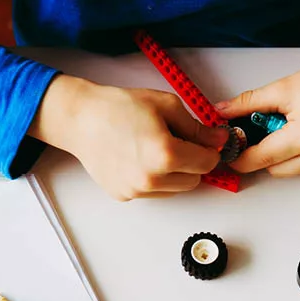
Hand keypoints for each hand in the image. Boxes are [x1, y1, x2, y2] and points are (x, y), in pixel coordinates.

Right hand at [30, 75, 228, 199]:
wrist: (80, 119)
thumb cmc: (119, 107)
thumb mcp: (166, 105)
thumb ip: (197, 127)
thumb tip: (219, 140)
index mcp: (165, 155)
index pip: (208, 163)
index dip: (209, 149)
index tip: (205, 141)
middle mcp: (152, 179)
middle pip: (194, 180)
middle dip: (193, 163)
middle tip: (178, 142)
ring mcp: (137, 191)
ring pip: (176, 189)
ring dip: (175, 173)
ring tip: (155, 149)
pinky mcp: (125, 196)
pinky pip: (154, 192)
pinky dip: (156, 179)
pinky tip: (140, 158)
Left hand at [216, 35, 299, 175]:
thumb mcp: (283, 88)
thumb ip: (248, 103)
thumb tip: (223, 112)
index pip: (259, 158)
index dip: (238, 157)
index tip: (226, 150)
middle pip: (270, 168)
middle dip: (256, 154)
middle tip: (249, 133)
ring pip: (284, 170)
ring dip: (273, 155)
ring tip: (275, 128)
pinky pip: (299, 165)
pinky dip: (289, 153)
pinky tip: (290, 132)